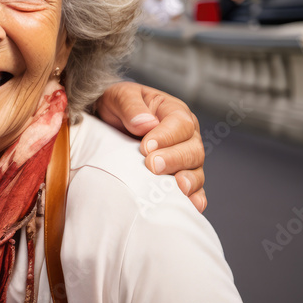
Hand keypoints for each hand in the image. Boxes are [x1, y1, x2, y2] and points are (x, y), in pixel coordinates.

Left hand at [94, 81, 206, 212]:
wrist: (106, 124)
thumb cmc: (117, 107)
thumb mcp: (118, 96)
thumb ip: (130, 106)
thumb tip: (145, 124)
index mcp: (174, 111)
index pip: (180, 124)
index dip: (166, 136)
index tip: (146, 147)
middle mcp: (186, 135)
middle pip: (192, 149)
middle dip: (174, 159)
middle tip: (153, 166)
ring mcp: (184, 158)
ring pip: (196, 170)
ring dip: (188, 180)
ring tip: (177, 187)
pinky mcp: (179, 176)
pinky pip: (194, 189)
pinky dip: (194, 198)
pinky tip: (191, 206)